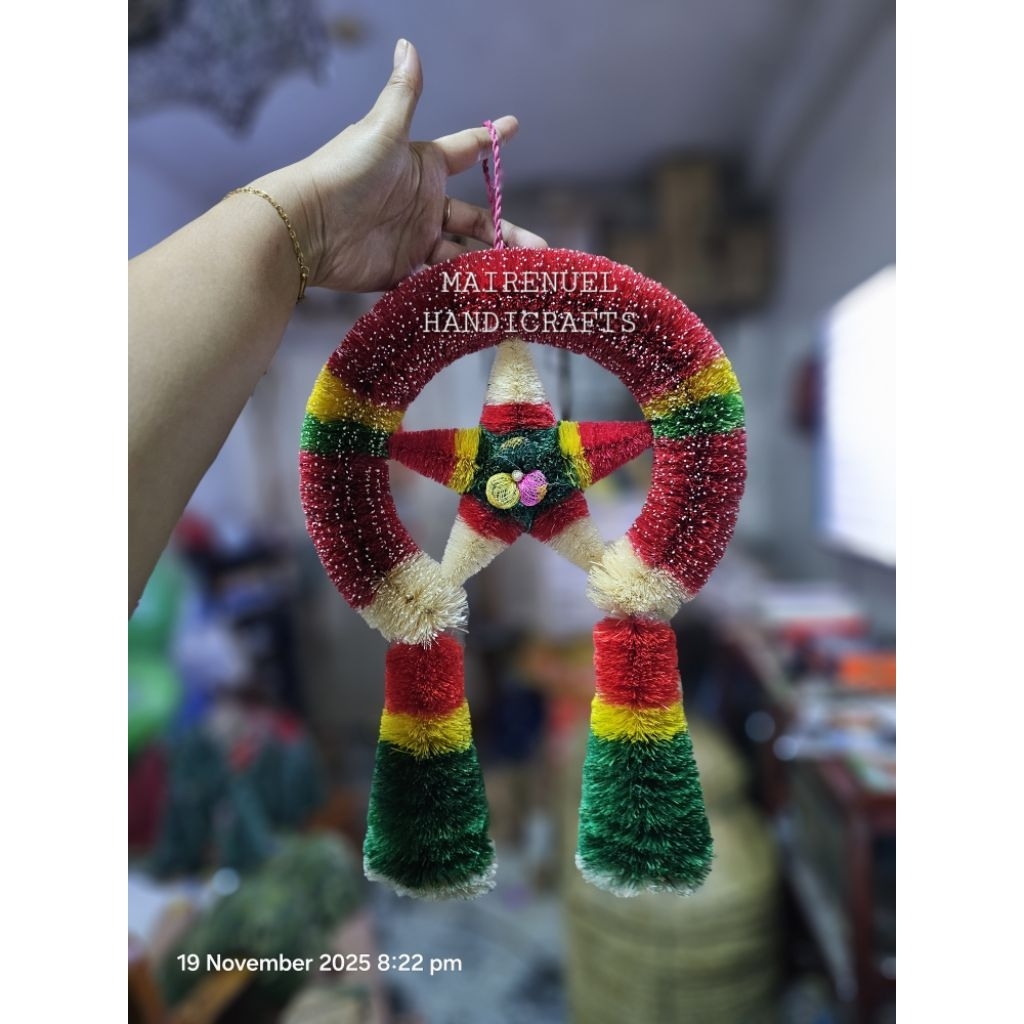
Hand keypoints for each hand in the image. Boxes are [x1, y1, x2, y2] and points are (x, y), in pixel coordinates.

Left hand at [254, 39, 546, 293]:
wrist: (310, 227)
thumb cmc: (346, 172)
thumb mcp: (382, 130)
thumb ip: (404, 94)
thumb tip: (408, 44)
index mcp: (424, 166)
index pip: (465, 150)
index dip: (491, 141)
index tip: (515, 126)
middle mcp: (424, 204)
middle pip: (476, 218)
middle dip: (507, 231)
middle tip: (538, 246)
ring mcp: (415, 239)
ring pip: (463, 252)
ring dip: (491, 262)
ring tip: (519, 274)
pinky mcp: (403, 271)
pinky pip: (440, 279)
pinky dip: (462, 285)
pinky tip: (488, 292)